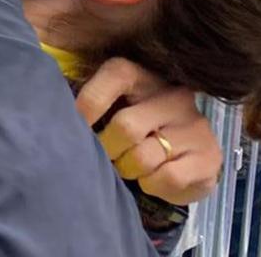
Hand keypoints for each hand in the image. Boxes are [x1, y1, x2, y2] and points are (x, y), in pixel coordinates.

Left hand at [75, 57, 221, 204]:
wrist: (183, 157)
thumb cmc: (134, 126)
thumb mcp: (111, 105)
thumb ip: (87, 102)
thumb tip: (51, 111)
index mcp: (143, 75)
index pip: (115, 74)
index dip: (89, 103)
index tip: (76, 127)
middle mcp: (173, 94)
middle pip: (125, 127)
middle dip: (107, 150)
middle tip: (106, 156)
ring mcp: (194, 125)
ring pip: (144, 157)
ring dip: (128, 169)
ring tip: (129, 165)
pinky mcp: (209, 156)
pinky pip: (167, 177)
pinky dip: (152, 185)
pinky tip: (153, 178)